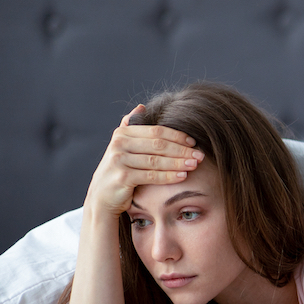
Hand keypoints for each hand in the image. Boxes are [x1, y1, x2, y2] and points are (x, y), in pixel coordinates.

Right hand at [85, 106, 203, 217]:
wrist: (103, 196)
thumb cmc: (120, 170)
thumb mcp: (123, 147)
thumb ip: (132, 127)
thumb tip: (141, 107)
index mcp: (123, 133)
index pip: (156, 131)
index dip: (177, 136)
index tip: (194, 142)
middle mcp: (118, 144)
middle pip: (158, 145)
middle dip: (182, 150)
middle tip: (200, 155)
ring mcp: (118, 160)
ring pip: (156, 160)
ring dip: (179, 163)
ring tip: (195, 165)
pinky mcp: (122, 177)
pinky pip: (151, 175)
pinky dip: (169, 176)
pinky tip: (183, 176)